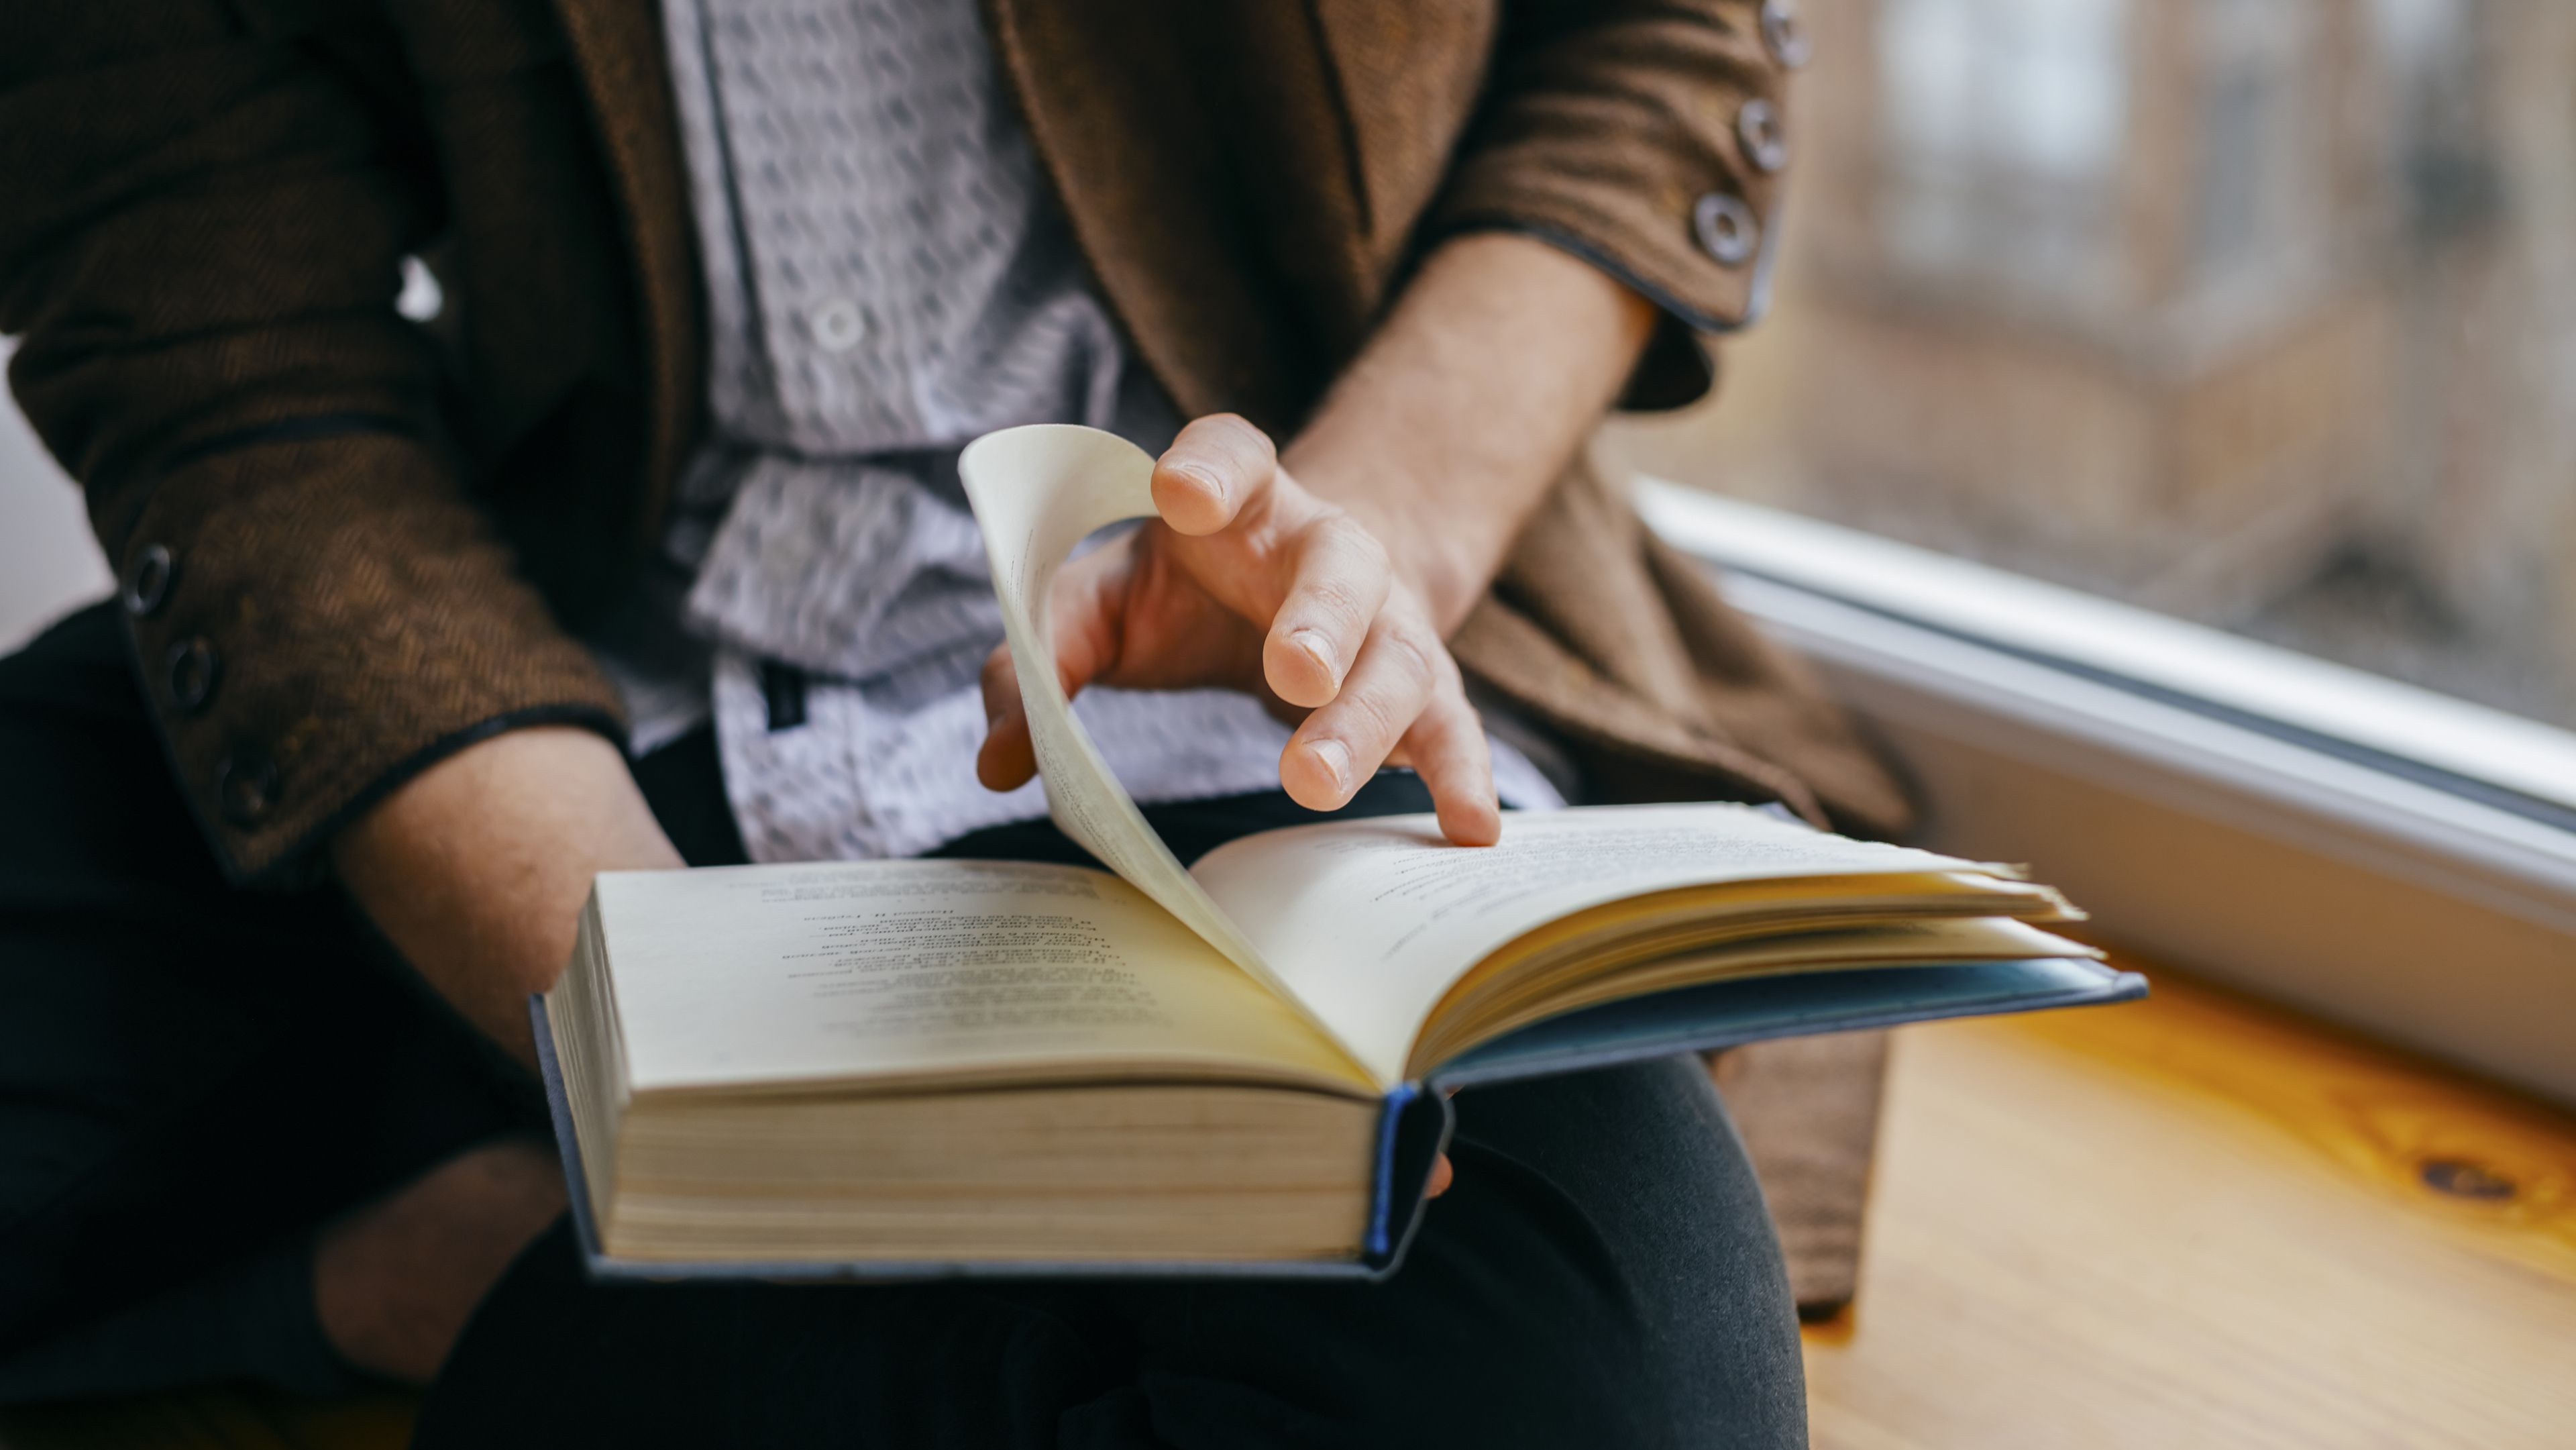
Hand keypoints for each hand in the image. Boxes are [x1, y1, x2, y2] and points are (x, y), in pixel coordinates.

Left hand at [976, 414, 1501, 846]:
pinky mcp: (1422, 691)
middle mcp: (1326, 550)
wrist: (1298, 599)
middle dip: (1319, 617)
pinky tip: (1469, 827)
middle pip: (1338, 567)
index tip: (1183, 491)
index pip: (1232, 456)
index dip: (1211, 468)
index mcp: (1241, 504)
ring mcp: (1386, 622)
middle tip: (1291, 671)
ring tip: (1314, 780)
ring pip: (1395, 659)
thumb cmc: (1183, 595)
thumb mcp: (1100, 605)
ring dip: (1363, 720)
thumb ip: (1039, 662)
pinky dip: (1461, 776)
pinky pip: (1449, 730)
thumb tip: (1000, 759)